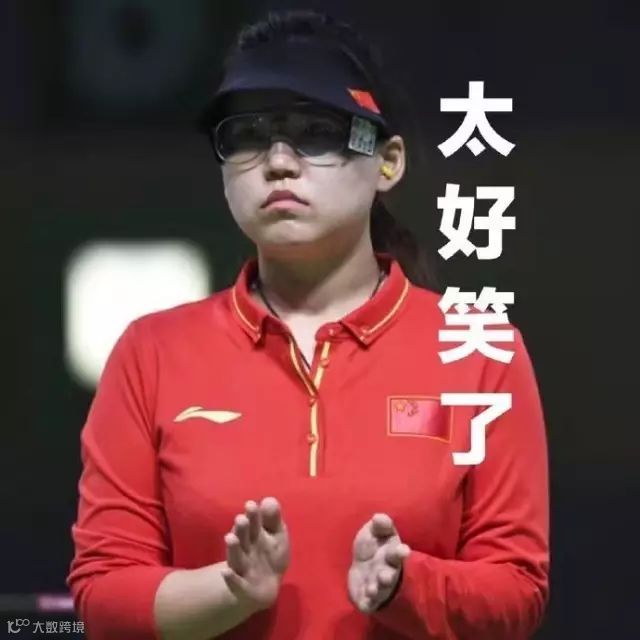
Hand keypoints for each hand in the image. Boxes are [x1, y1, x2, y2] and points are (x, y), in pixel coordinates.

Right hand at [221, 497, 289, 612]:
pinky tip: (225, 572)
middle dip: (242, 529)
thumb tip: (269, 499)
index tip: (251, 504)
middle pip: (243, 538)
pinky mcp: (242, 588)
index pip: (253, 523)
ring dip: (234, 549)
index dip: (253, 515)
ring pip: (237, 558)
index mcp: (254, 536)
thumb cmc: (270, 556)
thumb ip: (273, 519)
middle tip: (241, 519)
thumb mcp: (277, 536)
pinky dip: (231, 579)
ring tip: (230, 538)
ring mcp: (243, 569)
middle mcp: (246, 550)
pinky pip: (236, 583)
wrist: (265, 588)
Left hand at [348, 513, 410, 613]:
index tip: (403, 550)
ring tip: (372, 588)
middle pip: (390, 574)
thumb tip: (379, 517)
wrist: (364, 569)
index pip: (397, 553)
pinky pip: (368, 602)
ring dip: (376, 589)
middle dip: (388, 576)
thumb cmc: (373, 547)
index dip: (401, 552)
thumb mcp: (374, 532)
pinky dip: (367, 601)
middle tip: (385, 576)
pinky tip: (365, 598)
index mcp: (391, 554)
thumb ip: (379, 525)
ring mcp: (378, 586)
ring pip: (379, 589)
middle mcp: (387, 571)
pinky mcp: (368, 598)